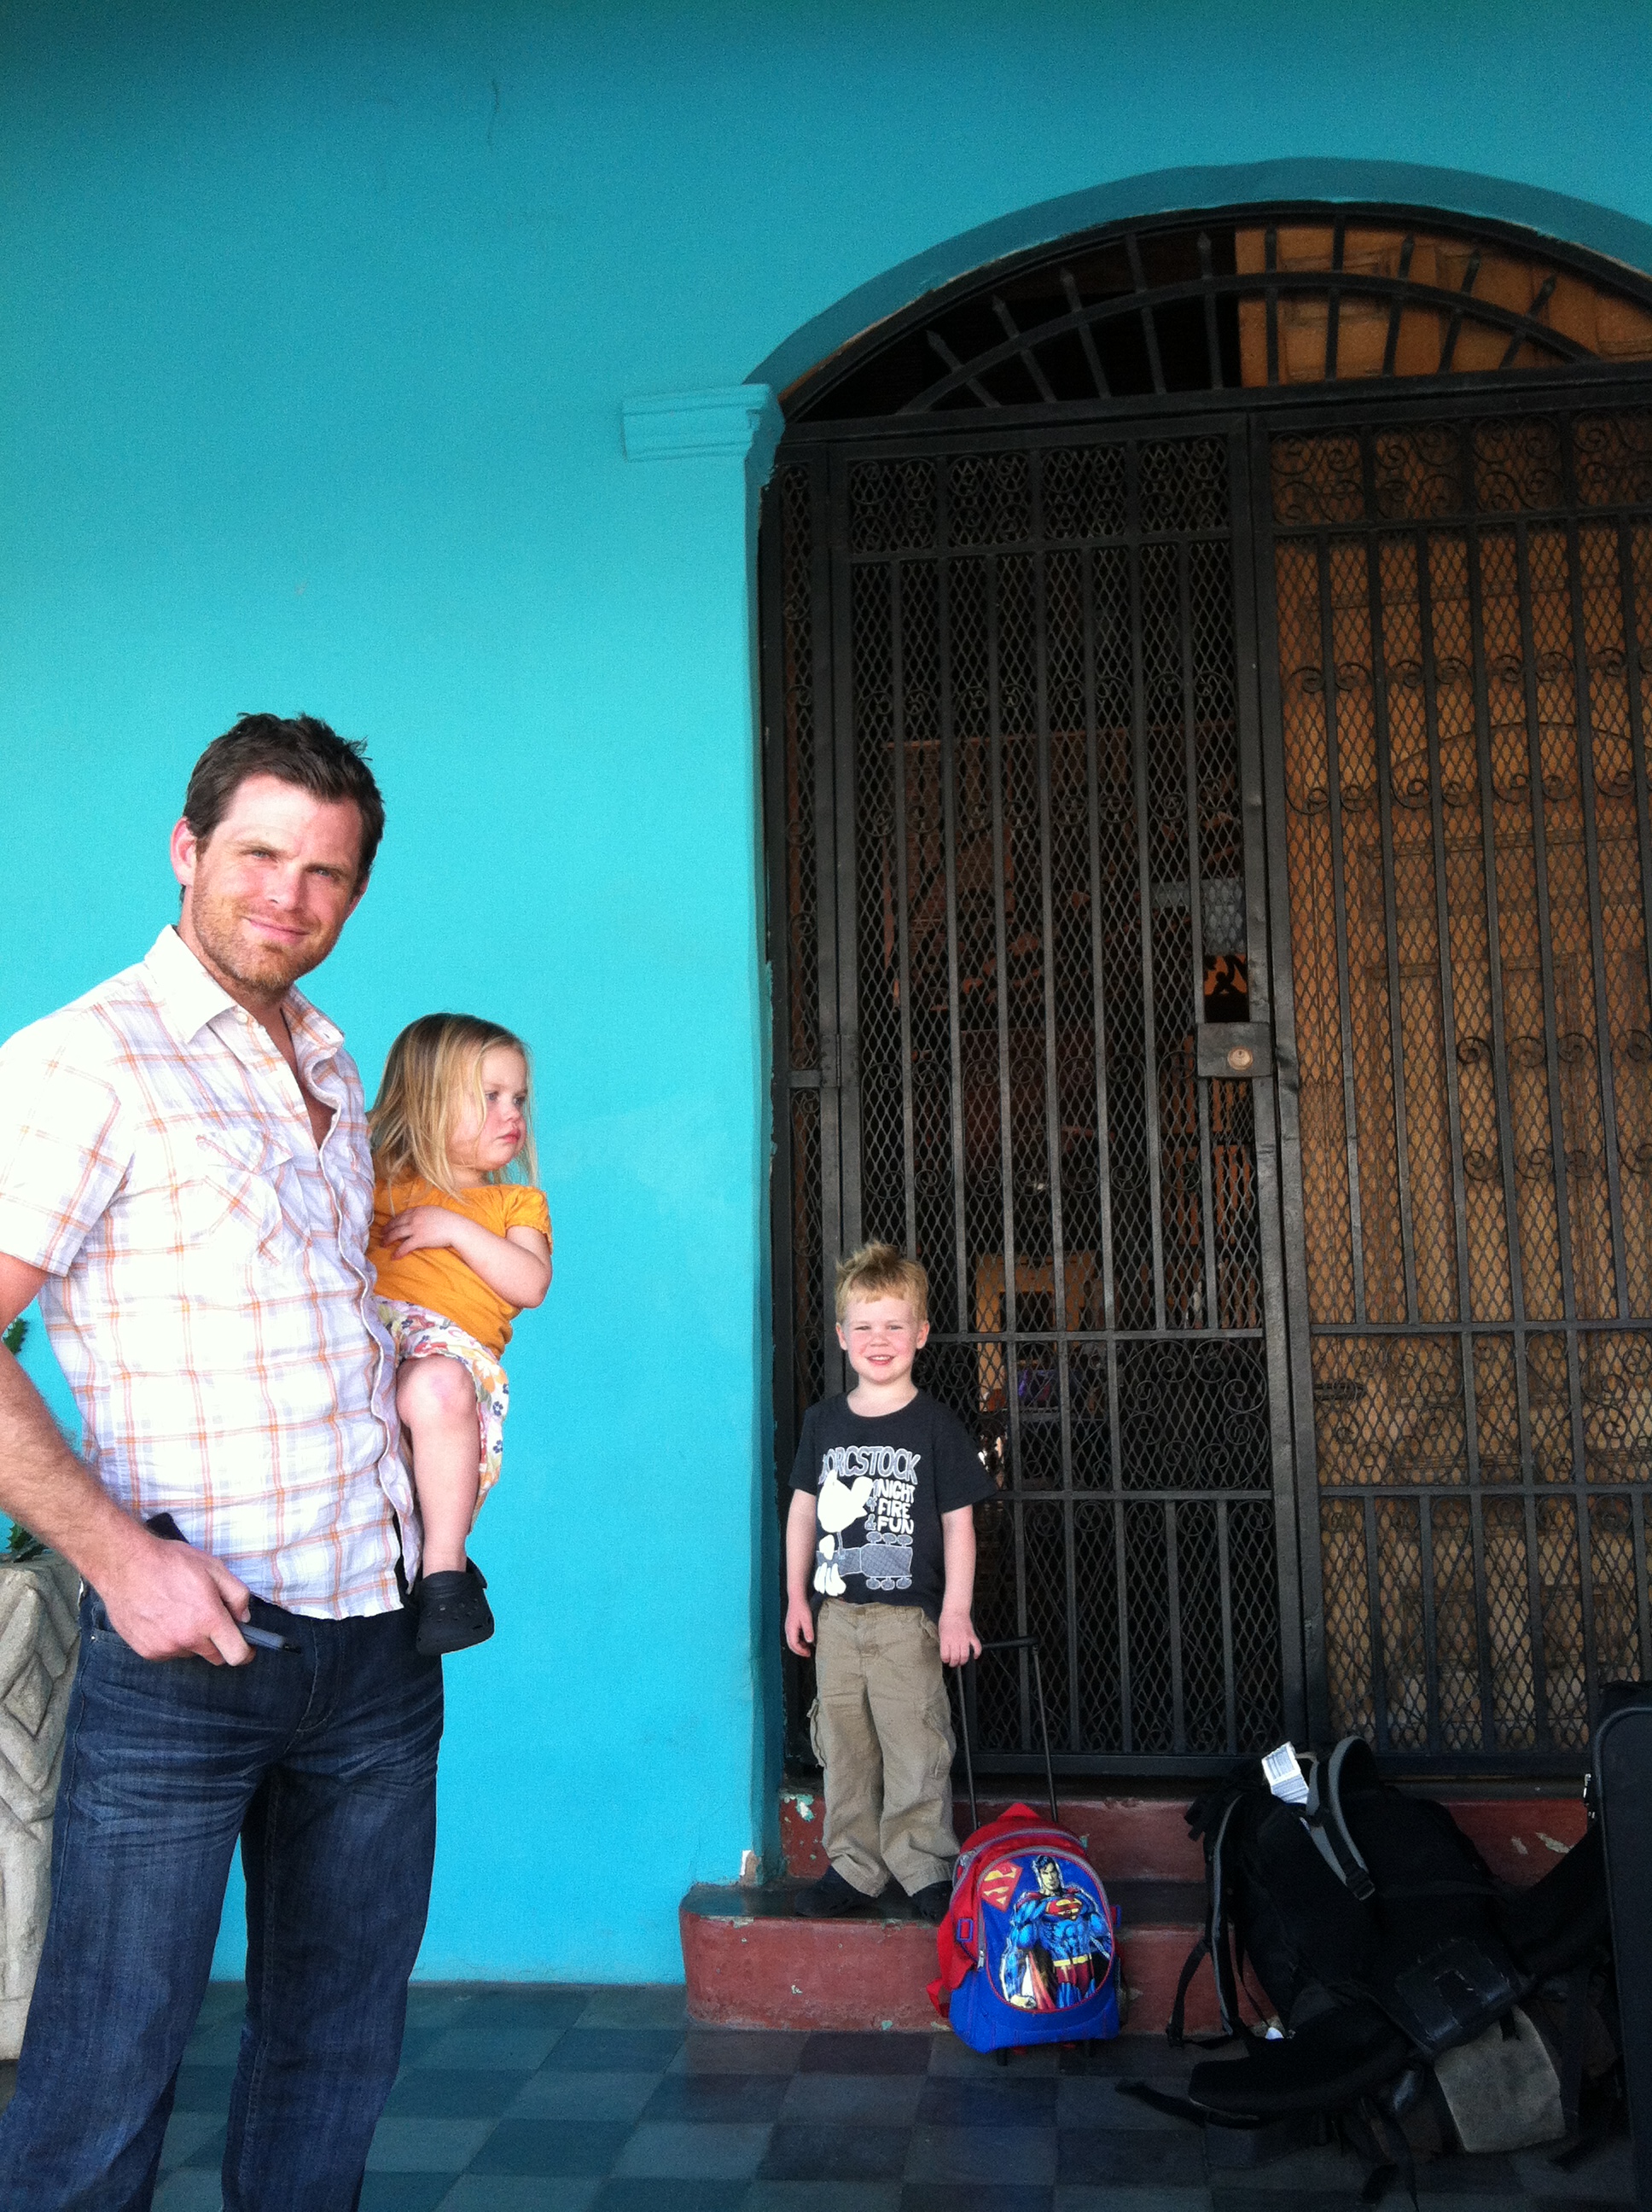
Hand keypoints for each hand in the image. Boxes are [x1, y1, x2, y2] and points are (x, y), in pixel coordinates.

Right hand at [98, 1531, 254, 1664]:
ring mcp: (165, 1648)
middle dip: (217, 1642)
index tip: (246, 1646)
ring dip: (192, 1639)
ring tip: (179, 1611)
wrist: (126, 1565)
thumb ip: (237, 1595)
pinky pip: (168, 1652)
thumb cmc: (171, 1563)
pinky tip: (162, 1617)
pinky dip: (171, 1641)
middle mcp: (187, 1639)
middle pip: (214, 1656)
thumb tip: (243, 1618)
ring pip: (190, 1653)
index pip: (236, 1654)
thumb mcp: (214, 1568)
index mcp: (208, 1619)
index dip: (245, 1652)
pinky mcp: (146, 1651)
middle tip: (208, 1618)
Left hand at [379, 1206, 458, 1257]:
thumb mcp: (434, 1211)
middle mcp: (414, 1218)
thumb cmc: (449, 1220)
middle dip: (387, 1229)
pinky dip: (398, 1252)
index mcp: (418, 1210)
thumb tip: (420, 1217)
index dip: (393, 1220)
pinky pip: (404, 1246)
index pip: (401, 1215)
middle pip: (396, 1224)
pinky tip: (394, 1256)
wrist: (456, 1227)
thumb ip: (424, 1213)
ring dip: (388, 1239)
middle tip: (381, 1234)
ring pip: (396, 1234)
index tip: (389, 1224)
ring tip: (383, 1244)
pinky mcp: (419, 1239)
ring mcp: (415, 1228)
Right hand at [785, 1591, 815, 1656]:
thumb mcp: (807, 1619)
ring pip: (791, 1641)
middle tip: (807, 1654)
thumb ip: (808, 1631)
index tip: (808, 1654)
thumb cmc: (801, 1607)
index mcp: (791, 1630)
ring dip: (799, 1646)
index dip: (801, 1651)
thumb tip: (810, 1641)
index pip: (794, 1645)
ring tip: (807, 1648)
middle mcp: (788, 1629)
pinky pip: (793, 1636)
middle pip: (791, 1645)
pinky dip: (798, 1641)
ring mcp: (788, 1627)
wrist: (796, 1597)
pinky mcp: (791, 1625)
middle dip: (799, 1651)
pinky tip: (805, 1639)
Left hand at [938, 1607, 980, 1667]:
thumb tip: (946, 1652)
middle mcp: (955, 1641)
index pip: (945, 1656)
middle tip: (954, 1663)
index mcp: (945, 1640)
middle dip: (954, 1663)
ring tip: (961, 1662)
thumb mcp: (941, 1632)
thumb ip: (943, 1643)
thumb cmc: (947, 1619)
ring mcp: (964, 1639)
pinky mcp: (972, 1636)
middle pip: (955, 1658)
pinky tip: (974, 1656)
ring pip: (965, 1656)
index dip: (946, 1660)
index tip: (946, 1660)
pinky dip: (977, 1653)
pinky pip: (977, 1647)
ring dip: (963, 1661)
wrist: (955, 1610)